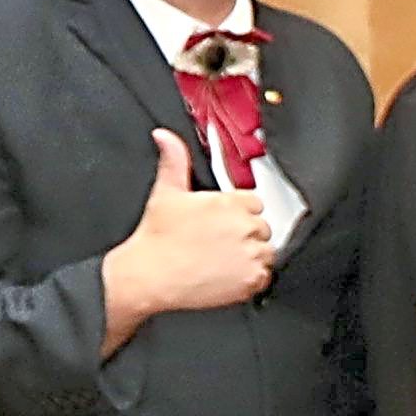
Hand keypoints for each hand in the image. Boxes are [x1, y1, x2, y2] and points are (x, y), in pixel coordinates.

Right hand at [101, 129, 279, 331]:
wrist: (148, 276)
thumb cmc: (156, 238)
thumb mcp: (166, 192)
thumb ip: (174, 160)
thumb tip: (165, 137)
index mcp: (230, 202)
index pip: (254, 203)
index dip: (238, 214)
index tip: (224, 223)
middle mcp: (245, 226)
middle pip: (262, 227)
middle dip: (245, 235)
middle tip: (219, 244)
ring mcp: (251, 253)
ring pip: (266, 252)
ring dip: (251, 256)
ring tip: (222, 261)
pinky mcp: (251, 279)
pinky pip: (264, 277)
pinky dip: (250, 279)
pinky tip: (227, 276)